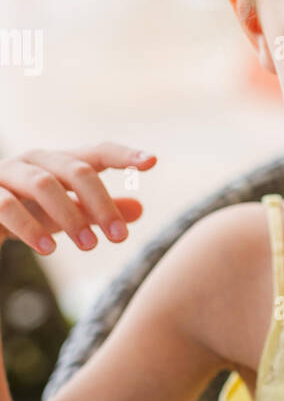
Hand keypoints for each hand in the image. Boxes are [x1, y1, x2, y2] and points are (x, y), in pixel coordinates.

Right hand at [0, 143, 156, 253]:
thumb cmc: (28, 210)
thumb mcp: (66, 211)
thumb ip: (97, 210)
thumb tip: (140, 209)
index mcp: (60, 161)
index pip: (97, 152)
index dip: (124, 154)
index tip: (152, 162)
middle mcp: (35, 160)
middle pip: (76, 170)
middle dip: (101, 203)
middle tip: (120, 237)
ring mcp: (7, 173)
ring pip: (43, 184)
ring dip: (69, 215)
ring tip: (90, 246)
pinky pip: (7, 206)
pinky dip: (30, 228)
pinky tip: (49, 248)